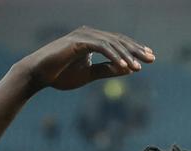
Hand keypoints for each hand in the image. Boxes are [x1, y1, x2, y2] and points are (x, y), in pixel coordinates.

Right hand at [16, 26, 154, 91]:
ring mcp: (83, 36)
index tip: (149, 58)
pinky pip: (101, 47)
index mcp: (93, 40)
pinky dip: (113, 57)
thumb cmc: (61, 75)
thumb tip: (129, 70)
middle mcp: (89, 34)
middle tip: (152, 59)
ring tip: (138, 67)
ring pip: (112, 43)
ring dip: (126, 55)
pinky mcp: (77, 41)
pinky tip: (124, 67)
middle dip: (136, 50)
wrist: (38, 75)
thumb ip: (107, 70)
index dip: (134, 50)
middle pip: (119, 40)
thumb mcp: (89, 75)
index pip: (118, 43)